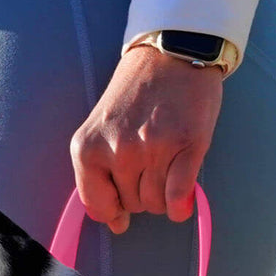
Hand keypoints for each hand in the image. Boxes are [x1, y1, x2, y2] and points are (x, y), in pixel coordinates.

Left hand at [70, 46, 222, 233]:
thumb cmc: (136, 93)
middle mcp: (118, 150)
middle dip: (140, 193)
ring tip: (165, 164)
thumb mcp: (100, 129)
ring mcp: (153, 148)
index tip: (122, 195)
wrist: (172, 50)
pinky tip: (182, 199)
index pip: (98, 206)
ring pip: (156, 204)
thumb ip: (100, 177)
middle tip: (149, 162)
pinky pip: (178, 197)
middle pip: (131, 205)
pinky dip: (181, 205)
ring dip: (162, 195)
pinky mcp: (187, 146)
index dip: (114, 208)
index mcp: (88, 148)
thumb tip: (117, 224)